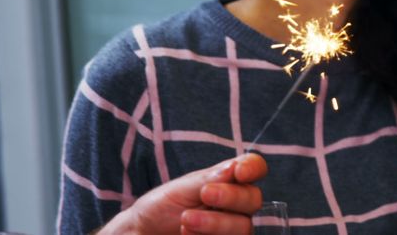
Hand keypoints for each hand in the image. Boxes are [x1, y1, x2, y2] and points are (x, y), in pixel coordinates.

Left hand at [101, 153, 266, 234]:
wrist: (141, 232)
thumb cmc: (162, 206)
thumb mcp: (181, 188)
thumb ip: (208, 179)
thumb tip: (234, 167)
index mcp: (229, 181)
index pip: (255, 168)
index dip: (254, 168)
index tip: (239, 172)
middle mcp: (236, 205)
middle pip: (254, 199)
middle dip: (232, 197)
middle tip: (205, 195)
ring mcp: (231, 229)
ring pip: (244, 227)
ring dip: (217, 223)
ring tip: (186, 220)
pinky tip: (185, 234)